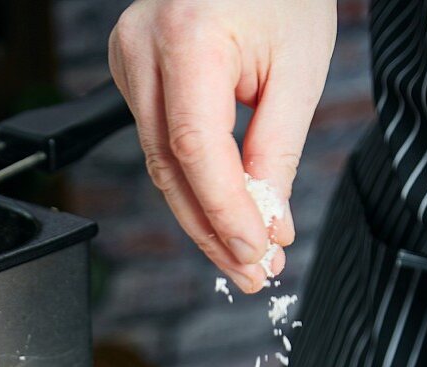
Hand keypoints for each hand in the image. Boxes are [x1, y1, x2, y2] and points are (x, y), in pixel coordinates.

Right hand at [109, 0, 336, 291]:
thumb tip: (267, 221)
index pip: (195, 147)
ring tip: (244, 257)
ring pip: (161, 166)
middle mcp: (142, 49)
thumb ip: (277, 151)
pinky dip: (194, 187)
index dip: (225, 211)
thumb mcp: (297, 68)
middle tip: (252, 272)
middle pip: (169, 168)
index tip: (257, 252)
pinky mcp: (133, 75)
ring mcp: (129, 62)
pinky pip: (161, 146)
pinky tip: (223, 219)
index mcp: (186, 35)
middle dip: (214, 231)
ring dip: (204, 219)